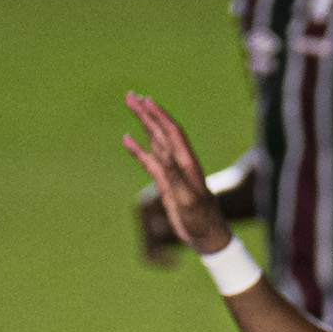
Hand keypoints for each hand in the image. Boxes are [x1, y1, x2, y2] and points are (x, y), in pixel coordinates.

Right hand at [121, 92, 233, 260]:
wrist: (205, 235)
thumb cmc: (200, 218)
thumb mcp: (188, 198)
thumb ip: (175, 177)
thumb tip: (163, 156)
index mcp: (187, 162)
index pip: (172, 132)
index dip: (159, 116)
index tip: (145, 101)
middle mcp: (179, 162)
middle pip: (161, 130)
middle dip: (147, 112)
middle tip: (130, 96)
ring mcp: (171, 170)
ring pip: (155, 140)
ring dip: (144, 123)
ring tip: (131, 106)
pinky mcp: (165, 181)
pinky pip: (149, 160)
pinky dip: (138, 149)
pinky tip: (127, 139)